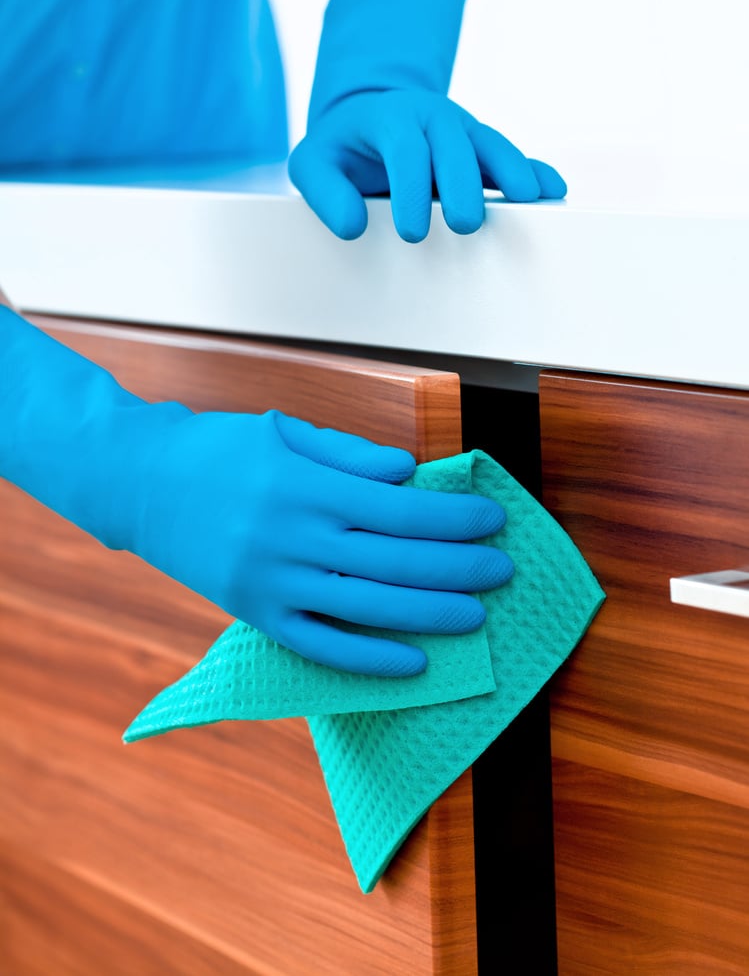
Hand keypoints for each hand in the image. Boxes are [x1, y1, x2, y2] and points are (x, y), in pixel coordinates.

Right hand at [0, 310, 511, 676]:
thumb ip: (349, 454)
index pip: (400, 508)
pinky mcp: (256, 613)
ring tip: (476, 616)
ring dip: (429, 615)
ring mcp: (273, 581)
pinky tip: (413, 662)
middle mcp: (293, 536)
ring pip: (367, 607)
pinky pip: (321, 645)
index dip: (453, 517)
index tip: (493, 519)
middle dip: (458, 568)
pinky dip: (368, 659)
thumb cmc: (218, 447)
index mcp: (306, 484)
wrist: (138, 481)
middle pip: (395, 561)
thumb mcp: (284, 431)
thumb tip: (408, 476)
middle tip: (502, 571)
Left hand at [289, 88, 565, 241]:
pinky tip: (552, 189)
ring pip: (492, 144)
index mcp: (390, 118)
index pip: (405, 149)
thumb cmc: (340, 148)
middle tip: (466, 225)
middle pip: (455, 143)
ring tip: (530, 202)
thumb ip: (323, 190)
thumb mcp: (311, 162)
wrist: (366, 116)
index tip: (411, 231)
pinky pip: (513, 156)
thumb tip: (352, 226)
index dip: (410, 188)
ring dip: (513, 172)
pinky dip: (534, 170)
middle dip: (464, 183)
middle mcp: (432, 118)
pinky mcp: (482, 148)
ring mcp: (463, 131)